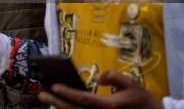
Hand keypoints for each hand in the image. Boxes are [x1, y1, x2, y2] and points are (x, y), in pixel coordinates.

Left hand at [37, 70, 162, 108]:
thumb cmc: (142, 100)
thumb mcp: (132, 84)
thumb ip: (114, 77)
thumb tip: (98, 77)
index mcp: (109, 106)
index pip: (84, 99)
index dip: (68, 92)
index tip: (54, 85)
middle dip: (56, 102)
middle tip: (41, 93)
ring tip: (47, 100)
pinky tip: (60, 107)